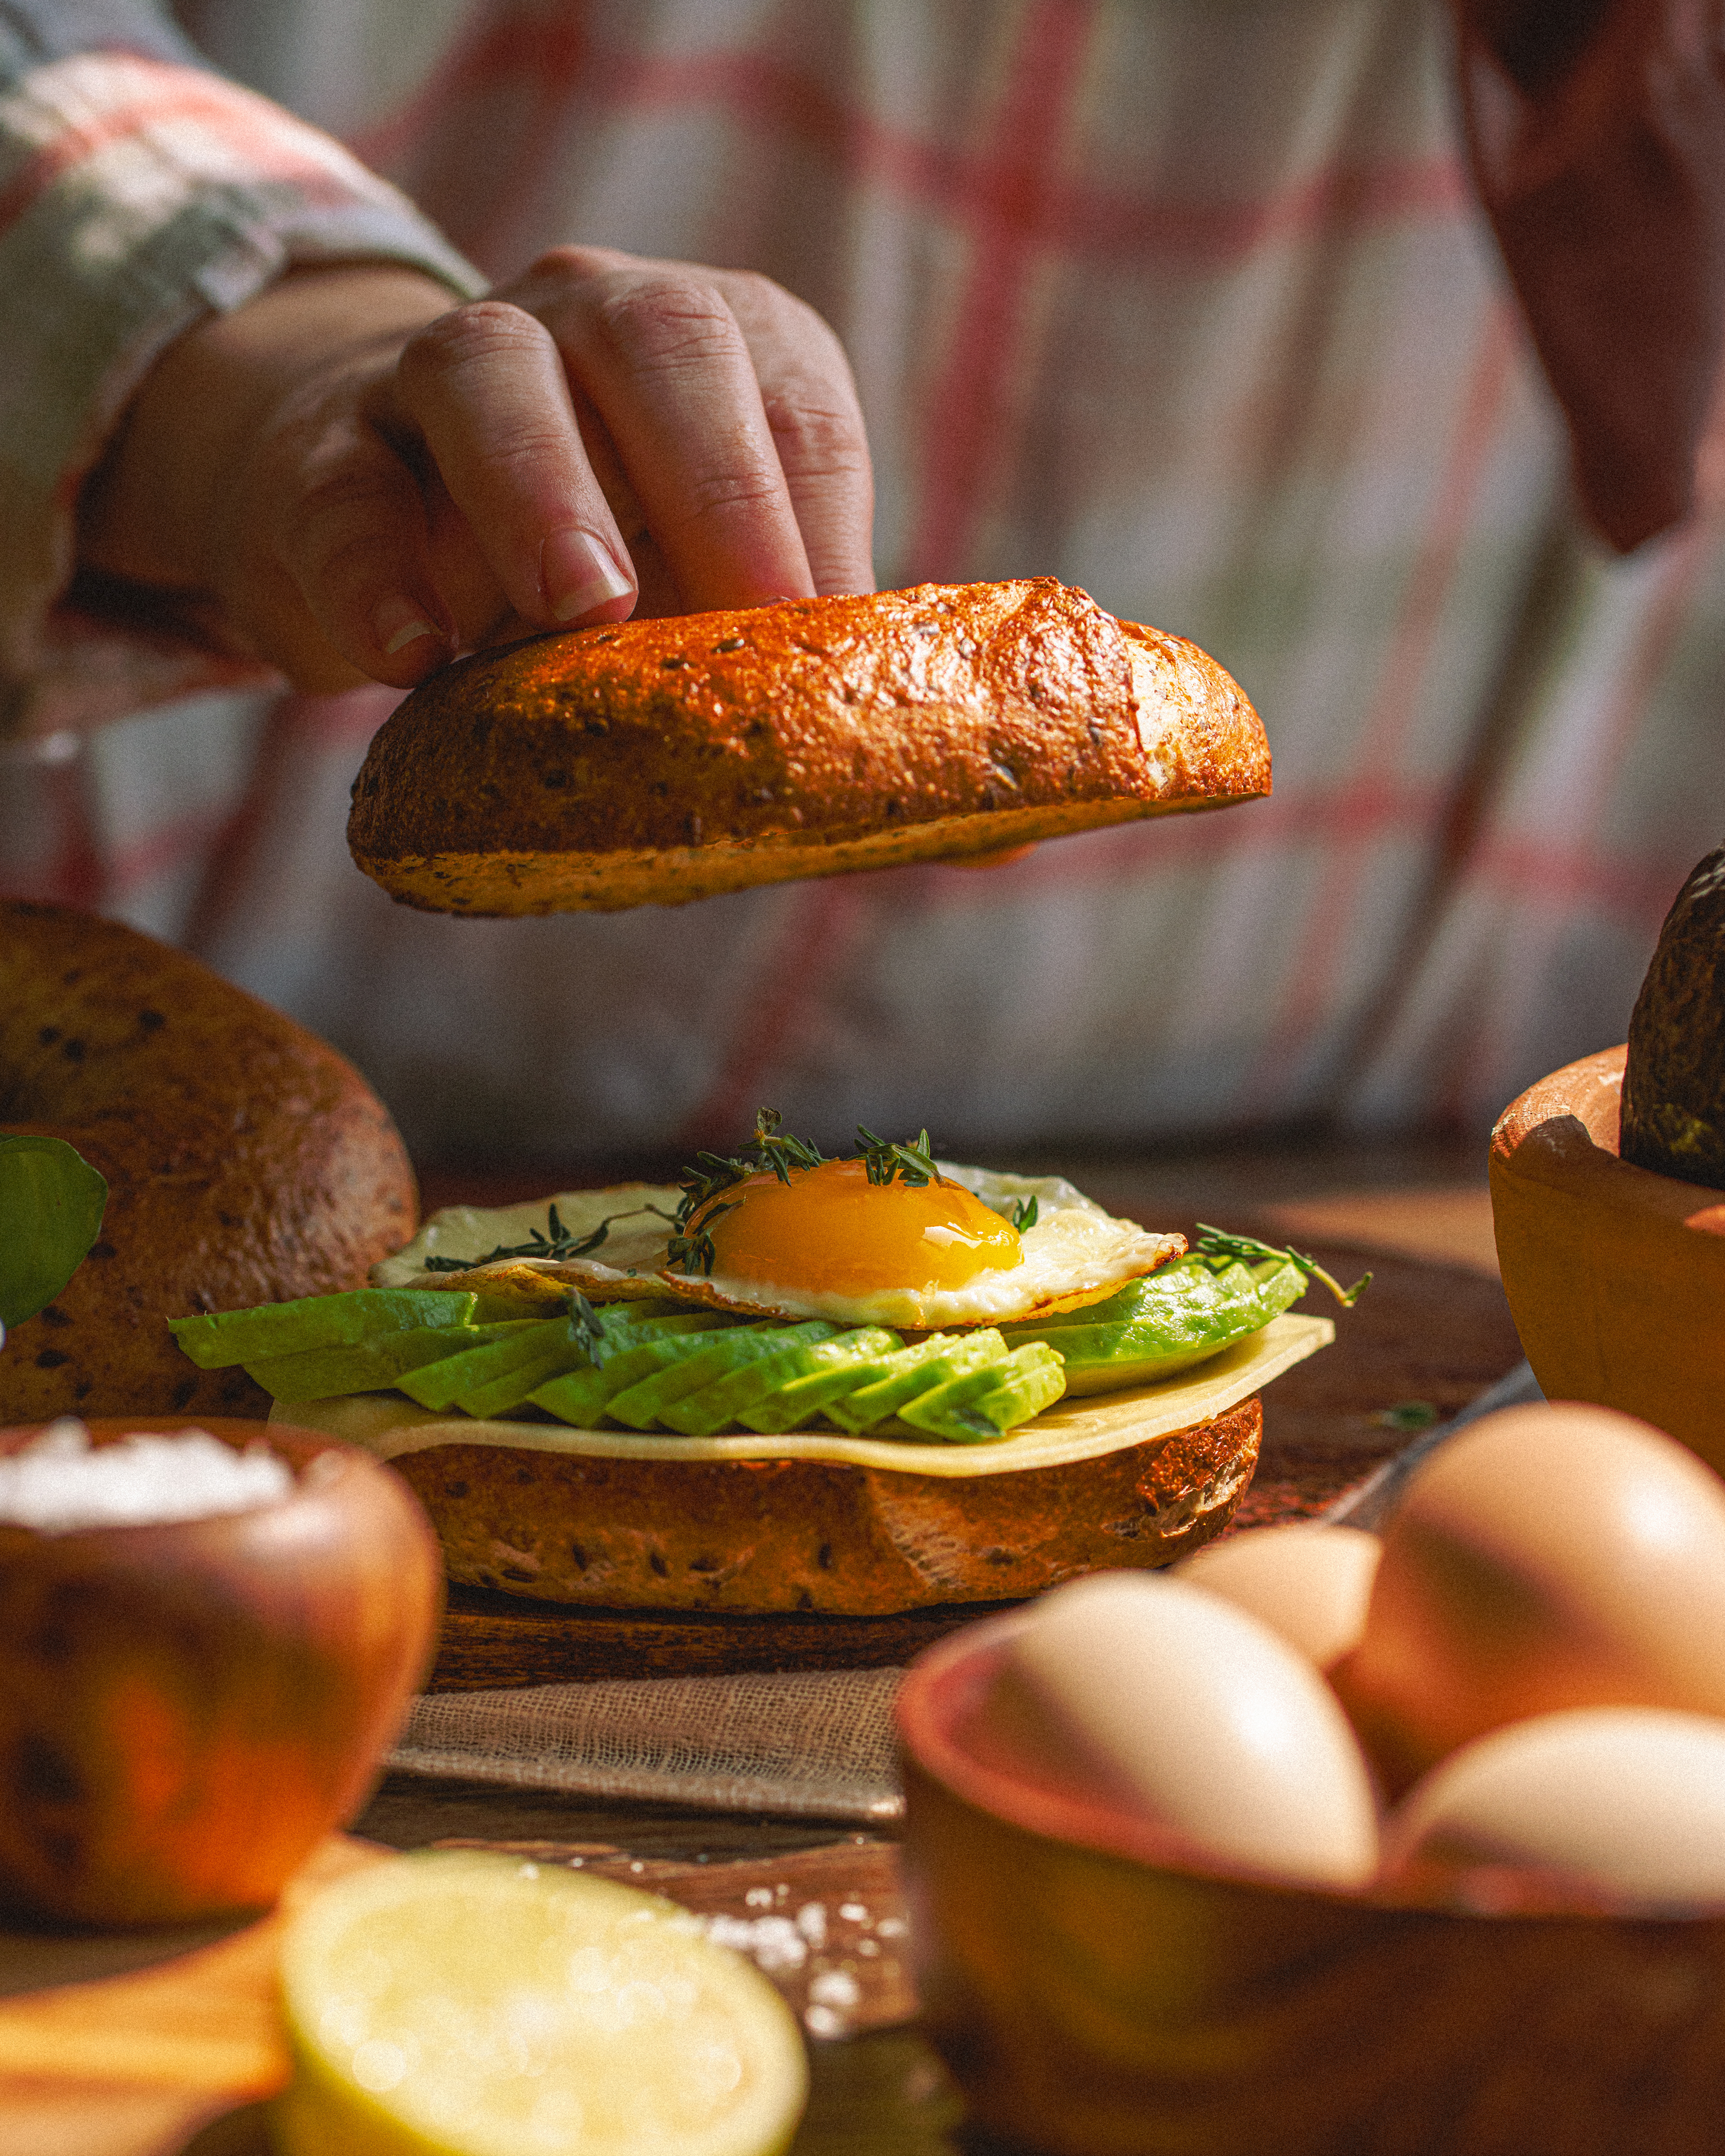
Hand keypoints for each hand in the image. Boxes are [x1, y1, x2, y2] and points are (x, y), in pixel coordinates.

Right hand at [77, 248, 874, 693]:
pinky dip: (376, 564)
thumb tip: (993, 844)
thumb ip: (826, 696)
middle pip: (660, 337)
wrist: (377, 517)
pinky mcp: (327, 452)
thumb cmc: (595, 574)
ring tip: (575, 606)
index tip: (819, 634)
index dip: (816, 516)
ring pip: (486, 369)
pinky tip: (412, 653)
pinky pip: (344, 488)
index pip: (794, 403)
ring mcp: (448, 368)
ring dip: (541, 488)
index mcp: (725, 351)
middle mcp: (594, 322)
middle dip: (709, 475)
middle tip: (730, 615)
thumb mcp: (710, 608)